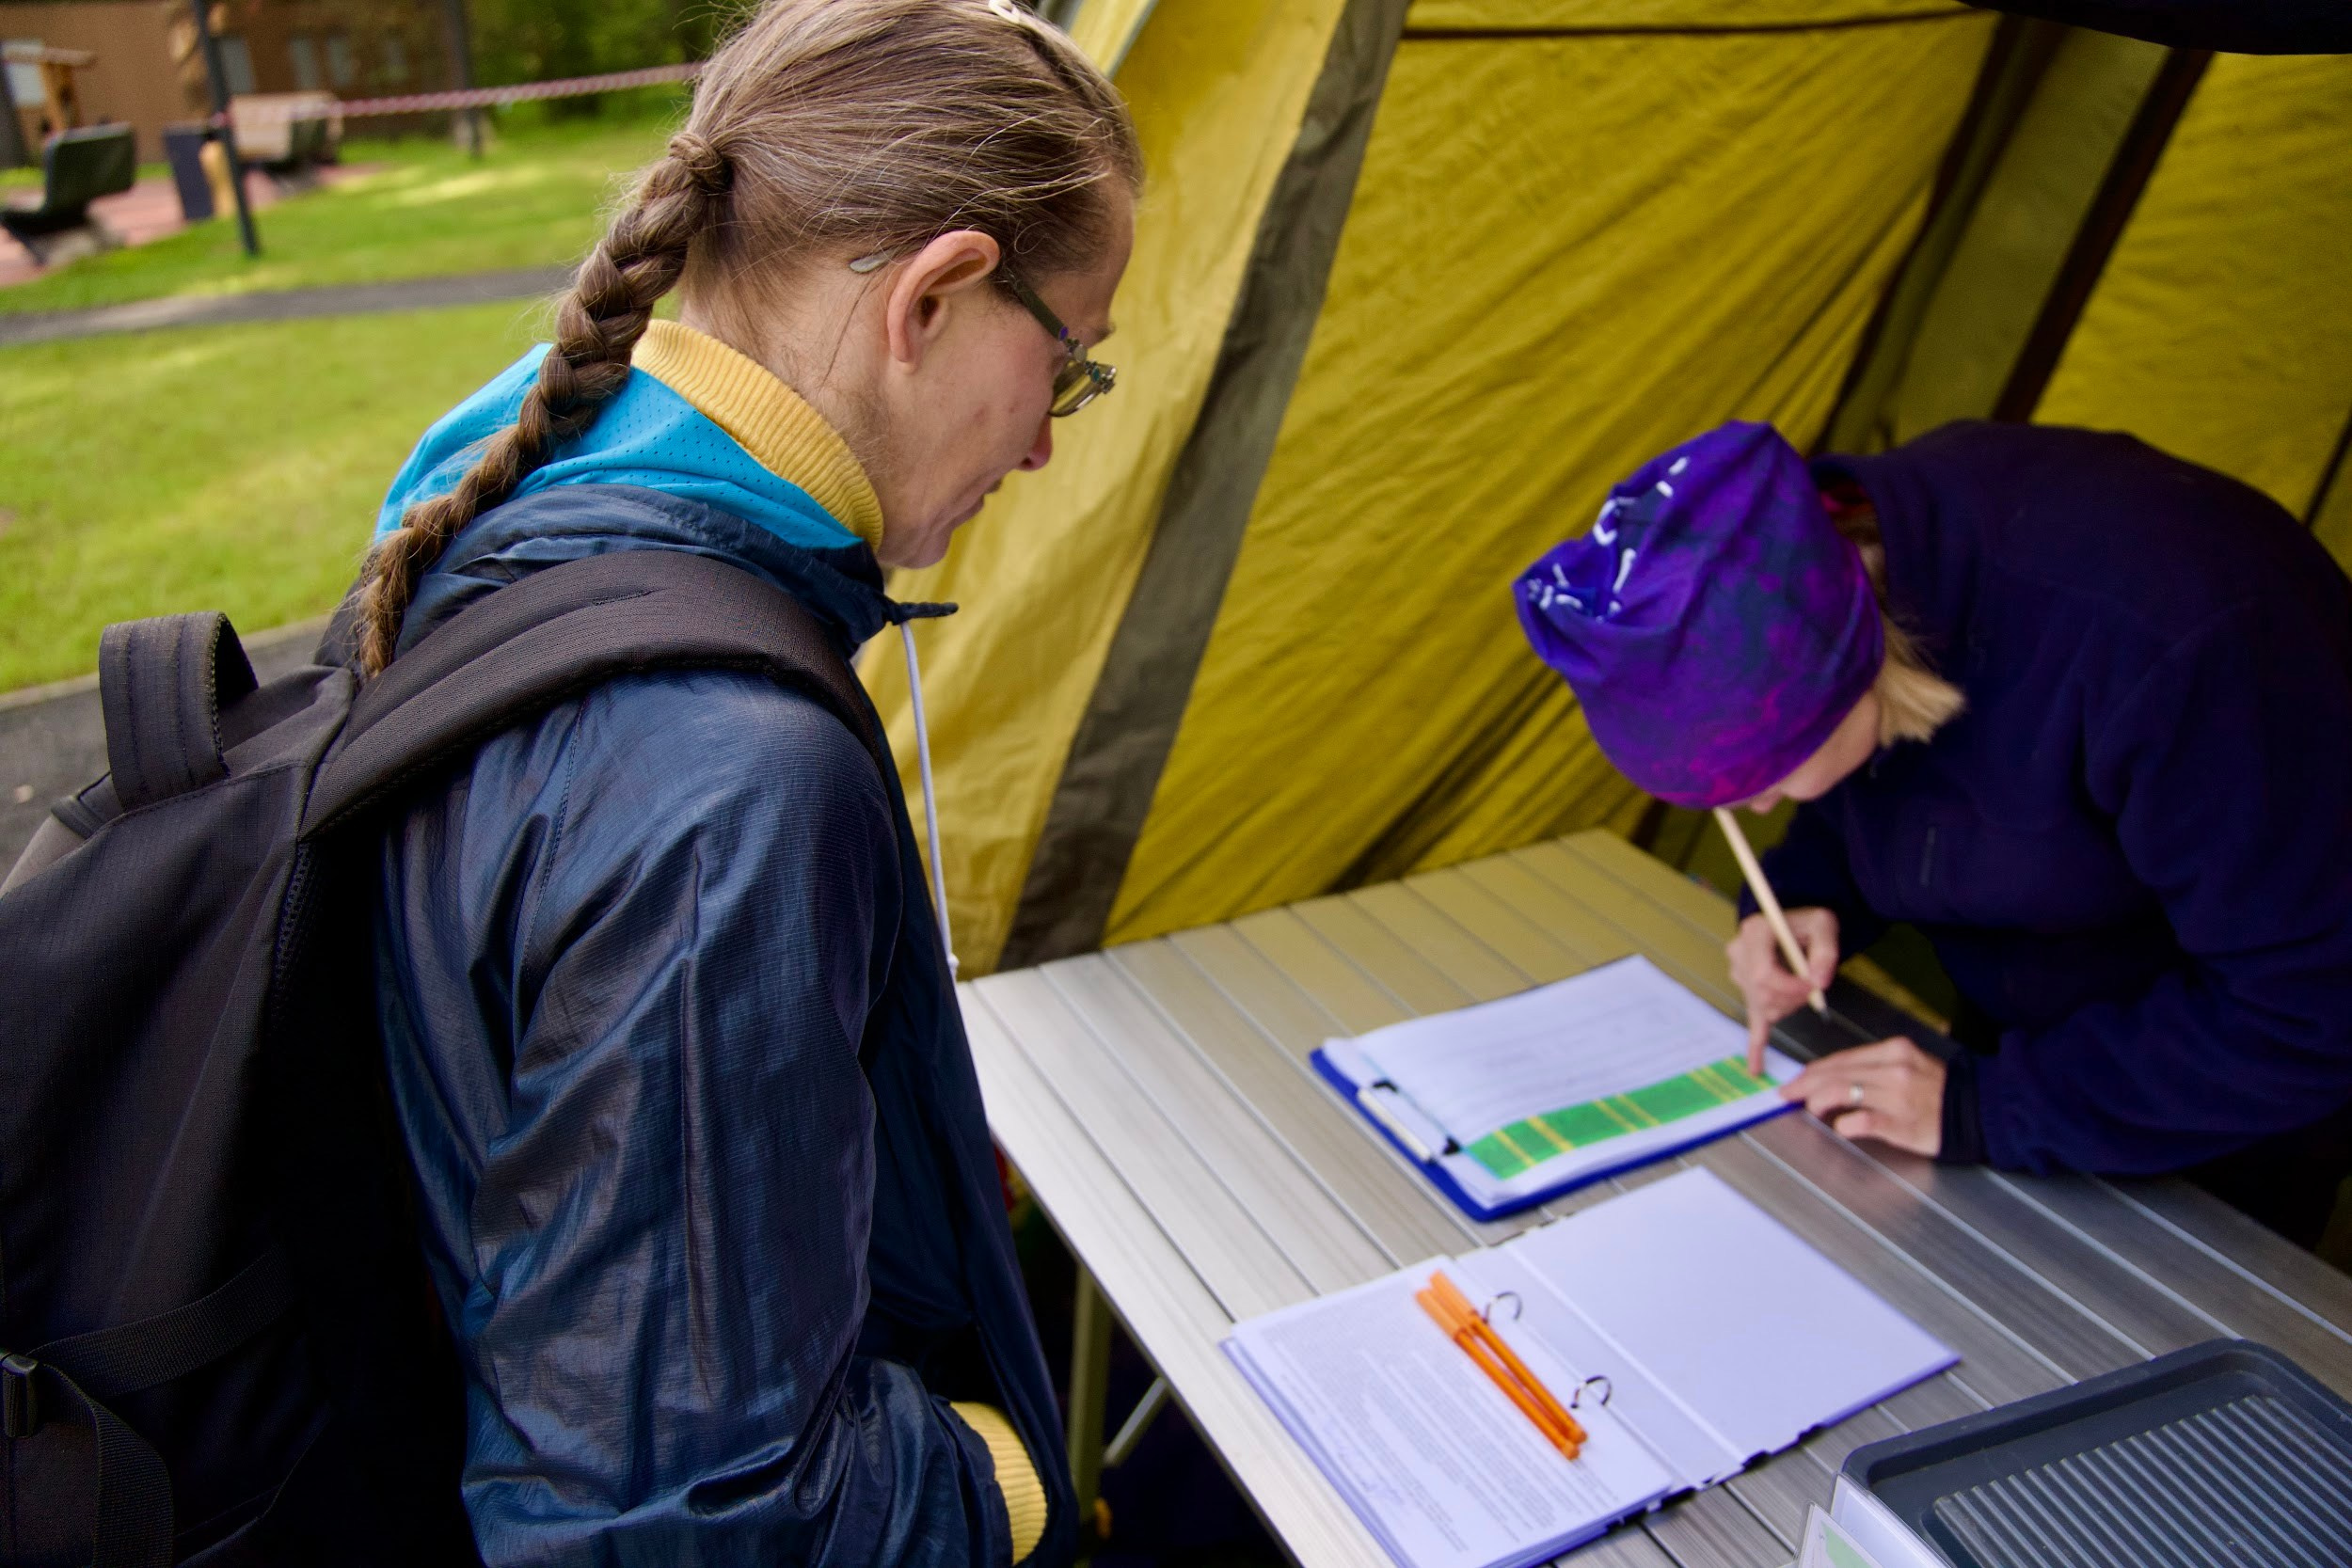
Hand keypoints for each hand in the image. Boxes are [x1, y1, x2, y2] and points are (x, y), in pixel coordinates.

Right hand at [1726, 907, 1838, 1072]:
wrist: (1793, 921)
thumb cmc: (1808, 921)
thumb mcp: (1824, 924)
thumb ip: (1825, 951)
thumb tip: (1819, 982)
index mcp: (1754, 933)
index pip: (1763, 975)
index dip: (1791, 987)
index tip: (1814, 985)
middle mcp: (1739, 954)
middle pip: (1763, 994)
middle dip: (1794, 998)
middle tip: (1815, 988)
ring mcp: (1739, 974)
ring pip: (1764, 1007)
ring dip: (1789, 1006)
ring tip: (1804, 987)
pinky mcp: (1748, 991)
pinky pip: (1752, 1021)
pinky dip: (1755, 1046)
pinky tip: (1756, 1068)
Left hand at [1778, 1037, 1944, 1156]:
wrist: (1979, 1111)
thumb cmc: (1939, 1091)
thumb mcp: (1907, 1064)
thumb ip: (1873, 1067)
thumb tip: (1831, 1076)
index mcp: (1893, 1050)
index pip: (1841, 1058)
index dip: (1813, 1071)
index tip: (1797, 1080)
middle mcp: (1893, 1069)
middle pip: (1836, 1072)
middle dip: (1806, 1085)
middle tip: (1788, 1095)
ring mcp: (1897, 1096)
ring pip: (1842, 1091)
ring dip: (1819, 1101)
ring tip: (1812, 1110)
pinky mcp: (1902, 1123)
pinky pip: (1863, 1121)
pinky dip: (1845, 1124)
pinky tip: (1841, 1127)